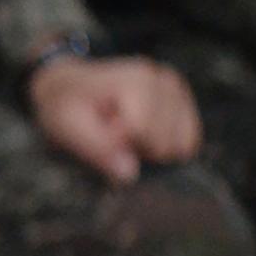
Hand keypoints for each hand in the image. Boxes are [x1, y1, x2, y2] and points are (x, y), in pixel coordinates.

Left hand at [25, 51, 198, 182]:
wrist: (71, 86)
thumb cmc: (66, 108)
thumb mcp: (66, 128)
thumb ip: (97, 149)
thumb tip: (129, 175)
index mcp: (137, 81)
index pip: (144, 133)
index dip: (120, 144)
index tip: (101, 131)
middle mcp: (165, 81)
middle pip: (165, 143)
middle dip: (136, 148)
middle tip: (111, 132)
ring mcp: (178, 91)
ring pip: (182, 146)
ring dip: (151, 149)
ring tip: (125, 131)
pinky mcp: (185, 104)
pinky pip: (189, 143)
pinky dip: (164, 147)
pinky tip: (141, 133)